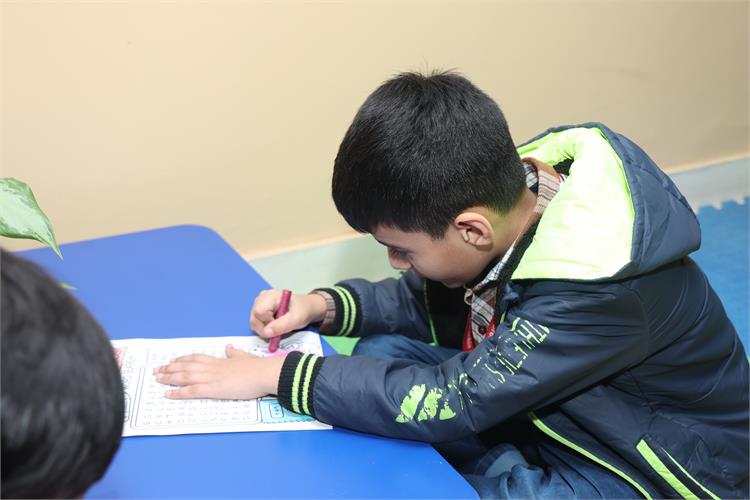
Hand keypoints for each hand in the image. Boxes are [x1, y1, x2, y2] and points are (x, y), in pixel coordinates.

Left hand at [155, 344, 284, 399]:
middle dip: (170, 368)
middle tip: (157, 370)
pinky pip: (191, 391)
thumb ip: (234, 354)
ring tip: (157, 379)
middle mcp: (211, 367)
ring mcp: (211, 378)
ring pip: (184, 377)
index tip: (172, 361)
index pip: (196, 358)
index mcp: (219, 360)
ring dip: (169, 378)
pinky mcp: (213, 389)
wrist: (263, 373)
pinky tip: (167, 394)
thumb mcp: (244, 357)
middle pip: (186, 366)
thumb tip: (229, 348)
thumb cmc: (257, 367)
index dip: (182, 359)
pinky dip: (178, 393)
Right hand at [250, 290, 325, 338]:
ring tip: (278, 327)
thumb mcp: (296, 319)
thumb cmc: (302, 311)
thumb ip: (282, 325)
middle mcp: (262, 297)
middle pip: (254, 318)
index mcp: (271, 295)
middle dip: (265, 329)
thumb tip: (266, 332)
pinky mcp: (260, 309)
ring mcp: (259, 303)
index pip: (259, 312)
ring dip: (265, 329)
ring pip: (254, 322)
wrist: (306, 308)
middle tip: (278, 331)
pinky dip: (265, 328)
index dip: (267, 324)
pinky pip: (256, 322)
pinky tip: (274, 326)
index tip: (278, 328)